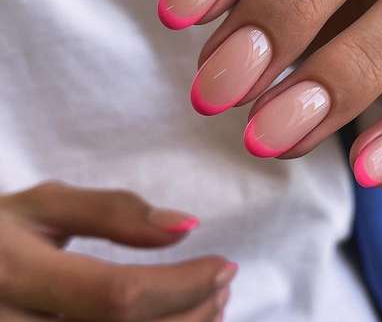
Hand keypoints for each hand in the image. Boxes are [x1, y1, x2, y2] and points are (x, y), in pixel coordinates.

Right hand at [0, 182, 235, 320]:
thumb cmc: (0, 232)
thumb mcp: (45, 206)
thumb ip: (111, 212)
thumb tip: (186, 224)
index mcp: (18, 276)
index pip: (119, 295)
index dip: (183, 286)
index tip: (224, 265)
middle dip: (191, 315)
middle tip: (224, 286)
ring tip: (211, 307)